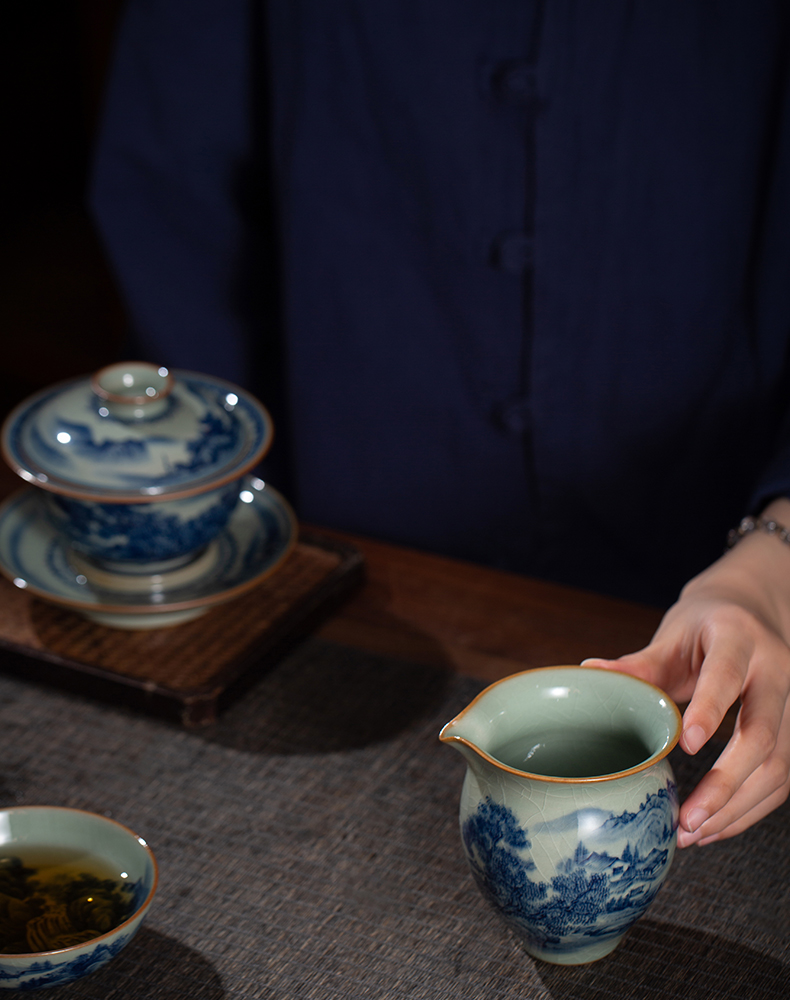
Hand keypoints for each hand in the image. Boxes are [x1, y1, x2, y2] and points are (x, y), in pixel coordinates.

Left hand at [583, 499, 789, 846]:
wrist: (750, 611)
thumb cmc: (705, 625)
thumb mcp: (671, 635)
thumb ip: (638, 663)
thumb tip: (590, 673)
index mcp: (739, 638)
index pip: (728, 675)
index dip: (710, 710)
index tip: (686, 745)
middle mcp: (775, 671)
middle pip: (762, 733)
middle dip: (726, 782)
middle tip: (687, 817)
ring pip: (778, 766)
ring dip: (737, 807)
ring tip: (693, 832)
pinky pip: (781, 779)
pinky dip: (749, 809)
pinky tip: (715, 826)